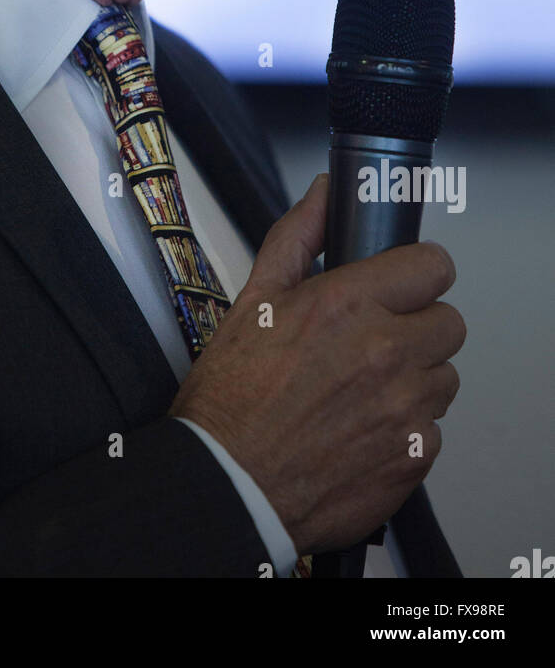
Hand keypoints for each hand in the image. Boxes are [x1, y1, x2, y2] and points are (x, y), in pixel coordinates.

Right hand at [169, 173, 465, 554]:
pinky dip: (405, 428)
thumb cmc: (232, 398)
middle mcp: (385, 353)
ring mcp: (404, 408)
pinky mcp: (412, 456)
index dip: (417, 272)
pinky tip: (361, 428)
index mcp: (347, 305)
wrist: (229, 484)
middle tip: (376, 339)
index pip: (434, 266)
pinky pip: (432, 428)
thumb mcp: (254, 299)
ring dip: (414, 378)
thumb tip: (324, 193)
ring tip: (362, 388)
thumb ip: (298, 236)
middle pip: (448, 321)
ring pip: (443, 377)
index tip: (403, 282)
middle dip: (417, 325)